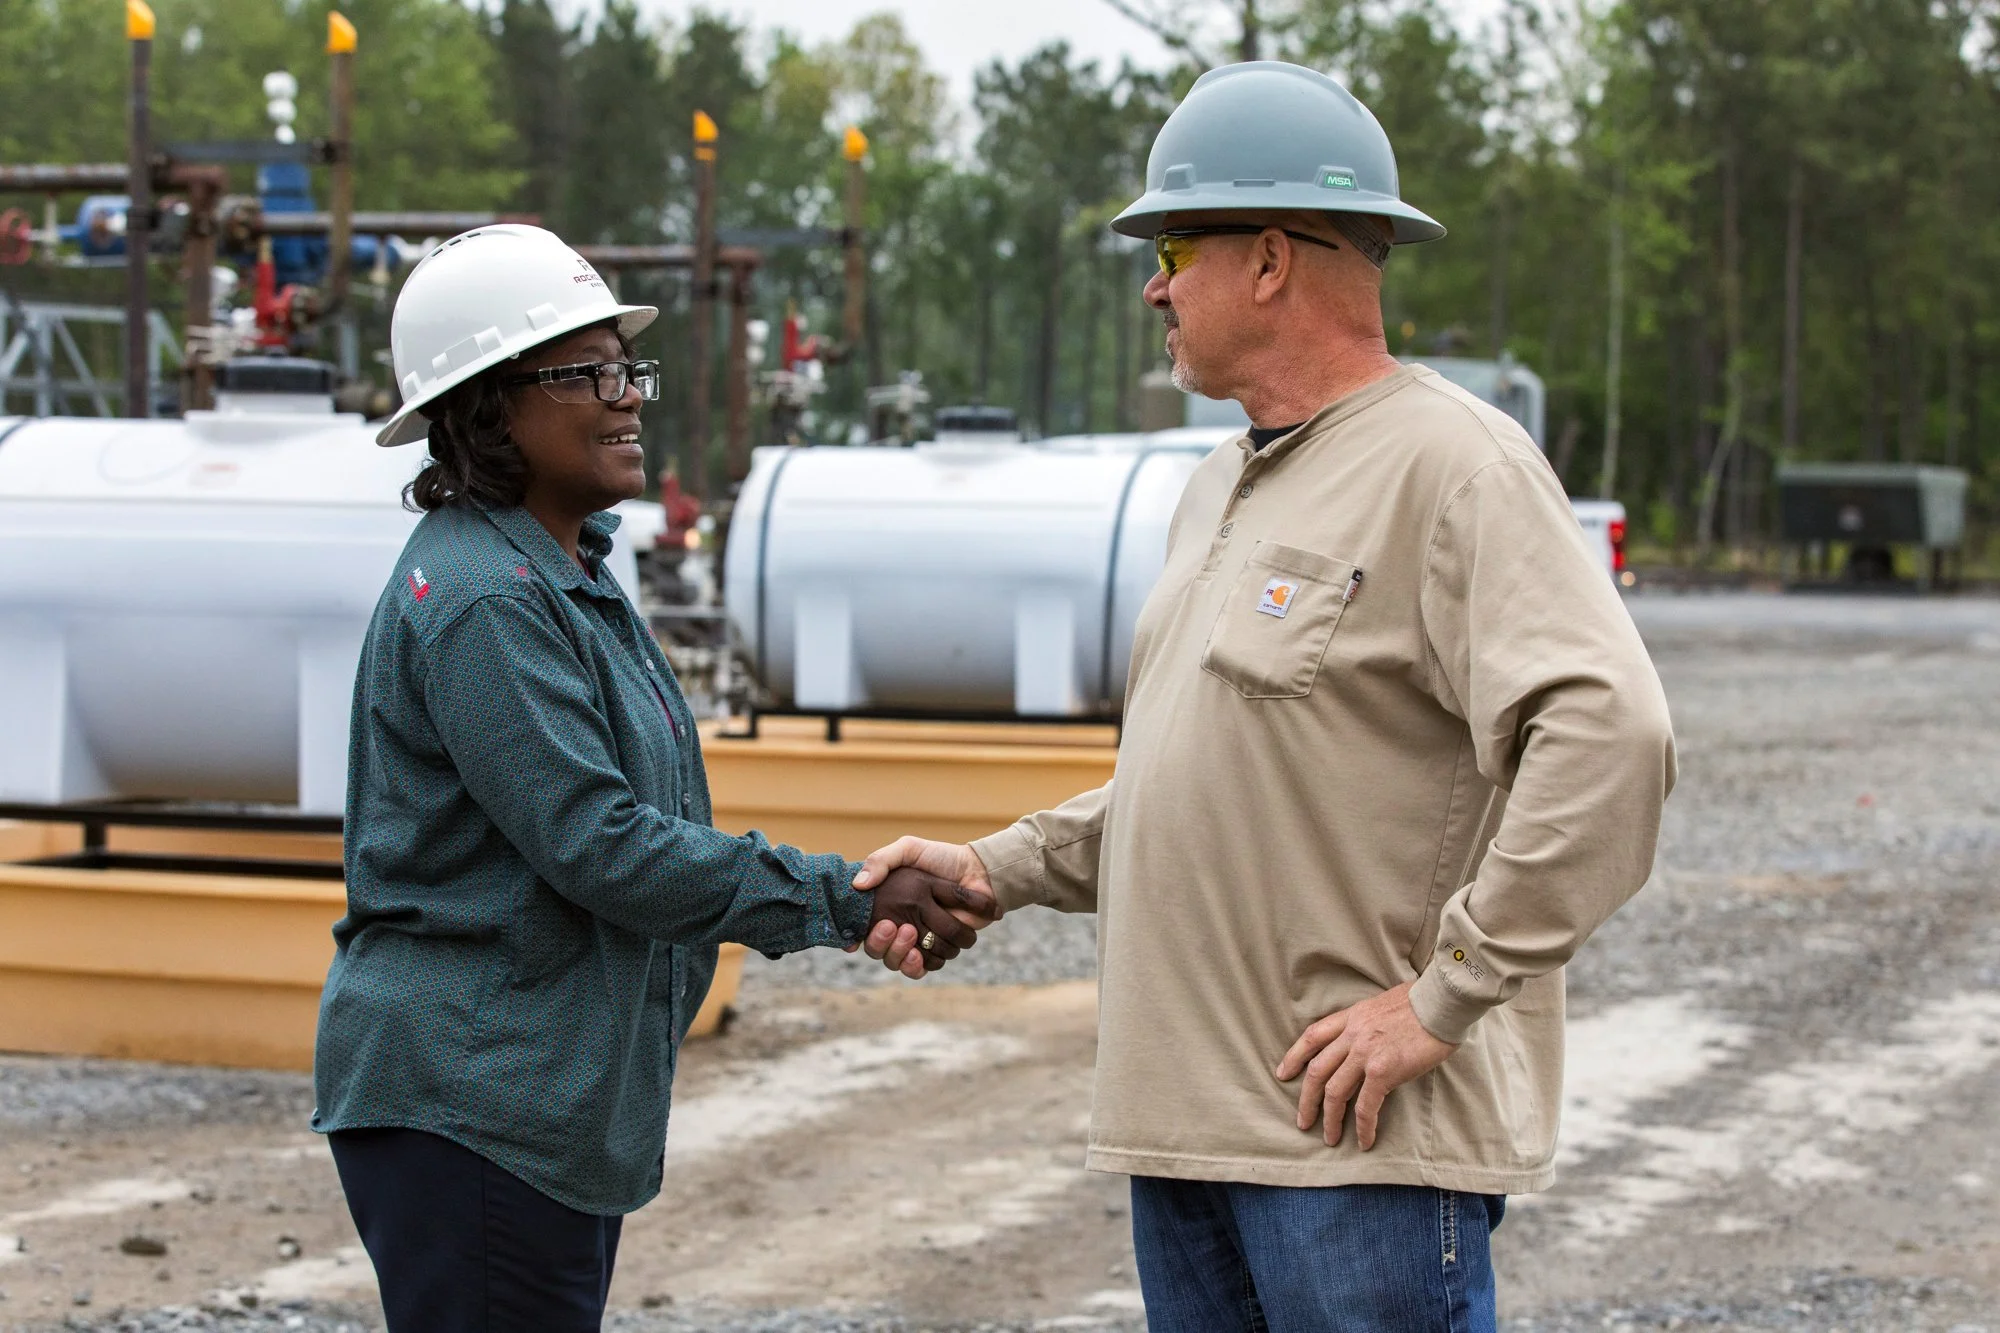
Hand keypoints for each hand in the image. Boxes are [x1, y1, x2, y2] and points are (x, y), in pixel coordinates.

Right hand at [851, 838, 996, 976]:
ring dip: (901, 952)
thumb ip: (881, 860)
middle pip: (879, 950)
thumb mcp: (908, 849)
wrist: (978, 872)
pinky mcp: (937, 950)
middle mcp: (898, 926)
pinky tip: (918, 955)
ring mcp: (918, 940)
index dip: (863, 934)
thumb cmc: (941, 858)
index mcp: (888, 906)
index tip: (879, 923)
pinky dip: (918, 965)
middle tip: (894, 926)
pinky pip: (922, 967)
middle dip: (884, 943)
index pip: (863, 928)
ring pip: (898, 961)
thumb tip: (858, 884)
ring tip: (911, 932)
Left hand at [1274, 982, 1457, 1149]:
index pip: (1312, 1037)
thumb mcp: (1383, 1005)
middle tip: (1303, 1121)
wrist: (1442, 1001)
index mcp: (1352, 1017)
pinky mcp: (1383, 1071)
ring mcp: (1365, 1053)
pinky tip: (1364, 1142)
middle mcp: (1352, 1035)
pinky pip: (1365, 1107)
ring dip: (1329, 1120)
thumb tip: (1370, 1040)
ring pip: (1334, 1092)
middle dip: (1306, 1100)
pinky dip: (1362, 1127)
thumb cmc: (1423, 1001)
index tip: (1284, 1074)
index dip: (1294, 1057)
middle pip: (1316, 1071)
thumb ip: (1368, 1024)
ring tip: (1330, 1138)